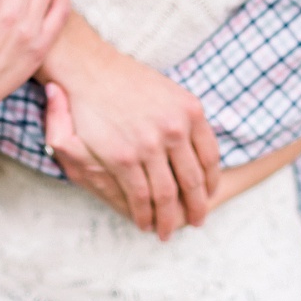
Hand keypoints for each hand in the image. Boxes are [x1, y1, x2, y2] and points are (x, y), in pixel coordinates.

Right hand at [41, 18, 220, 239]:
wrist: (90, 69)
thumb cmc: (126, 80)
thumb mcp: (169, 91)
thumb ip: (186, 119)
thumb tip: (199, 146)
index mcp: (191, 111)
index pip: (210, 157)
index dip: (211, 181)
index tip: (210, 193)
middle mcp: (175, 129)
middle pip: (194, 180)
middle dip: (197, 206)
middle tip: (197, 220)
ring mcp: (150, 145)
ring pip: (168, 194)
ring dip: (170, 218)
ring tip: (168, 230)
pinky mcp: (124, 159)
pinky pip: (141, 196)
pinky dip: (145, 214)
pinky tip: (145, 222)